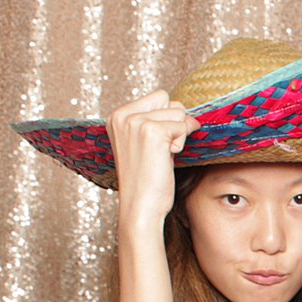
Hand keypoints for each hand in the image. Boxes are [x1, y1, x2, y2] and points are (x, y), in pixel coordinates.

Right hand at [106, 90, 199, 220]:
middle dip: (175, 124)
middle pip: (170, 101)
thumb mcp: (144, 143)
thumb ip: (154, 122)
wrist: (140, 205)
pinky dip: (180, 144)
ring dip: (179, 135)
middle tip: (160, 150)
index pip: (159, 96)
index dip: (169, 117)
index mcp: (118, 115)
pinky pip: (183, 126)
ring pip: (179, 113)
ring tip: (162, 155)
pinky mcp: (151, 131)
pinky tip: (166, 158)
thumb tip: (184, 108)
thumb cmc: (146, 179)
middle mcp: (123, 115)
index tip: (158, 142)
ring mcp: (135, 121)